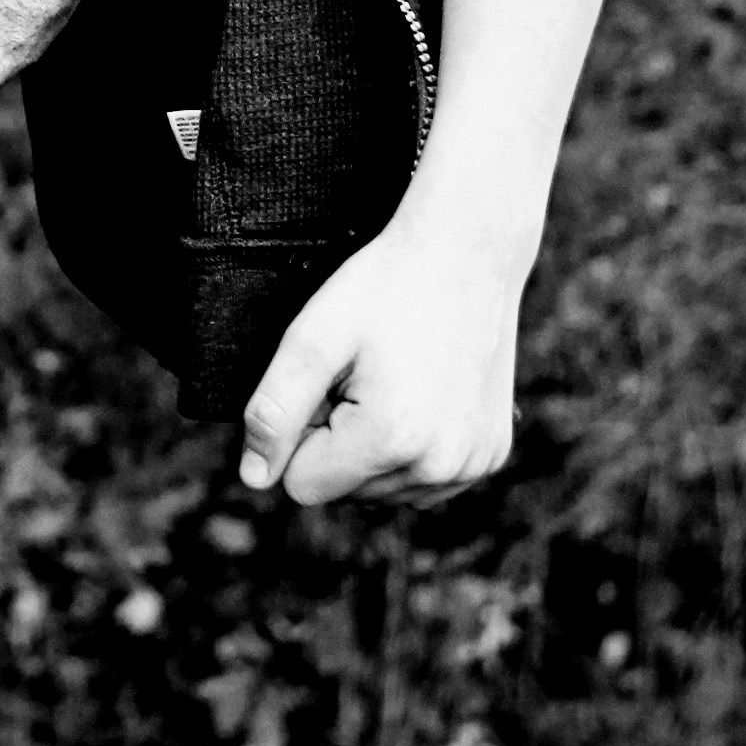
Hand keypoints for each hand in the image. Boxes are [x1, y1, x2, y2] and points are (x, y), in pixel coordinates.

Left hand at [238, 205, 527, 511]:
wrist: (468, 253)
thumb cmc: (385, 287)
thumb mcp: (313, 338)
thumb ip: (275, 412)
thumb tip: (254, 478)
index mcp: (389, 441)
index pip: (302, 486)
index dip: (302, 433)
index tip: (329, 383)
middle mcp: (438, 468)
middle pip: (345, 491)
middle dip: (339, 441)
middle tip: (364, 374)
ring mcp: (470, 465)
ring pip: (384, 490)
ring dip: (374, 446)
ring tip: (396, 379)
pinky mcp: (490, 455)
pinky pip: (424, 480)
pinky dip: (413, 448)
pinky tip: (424, 394)